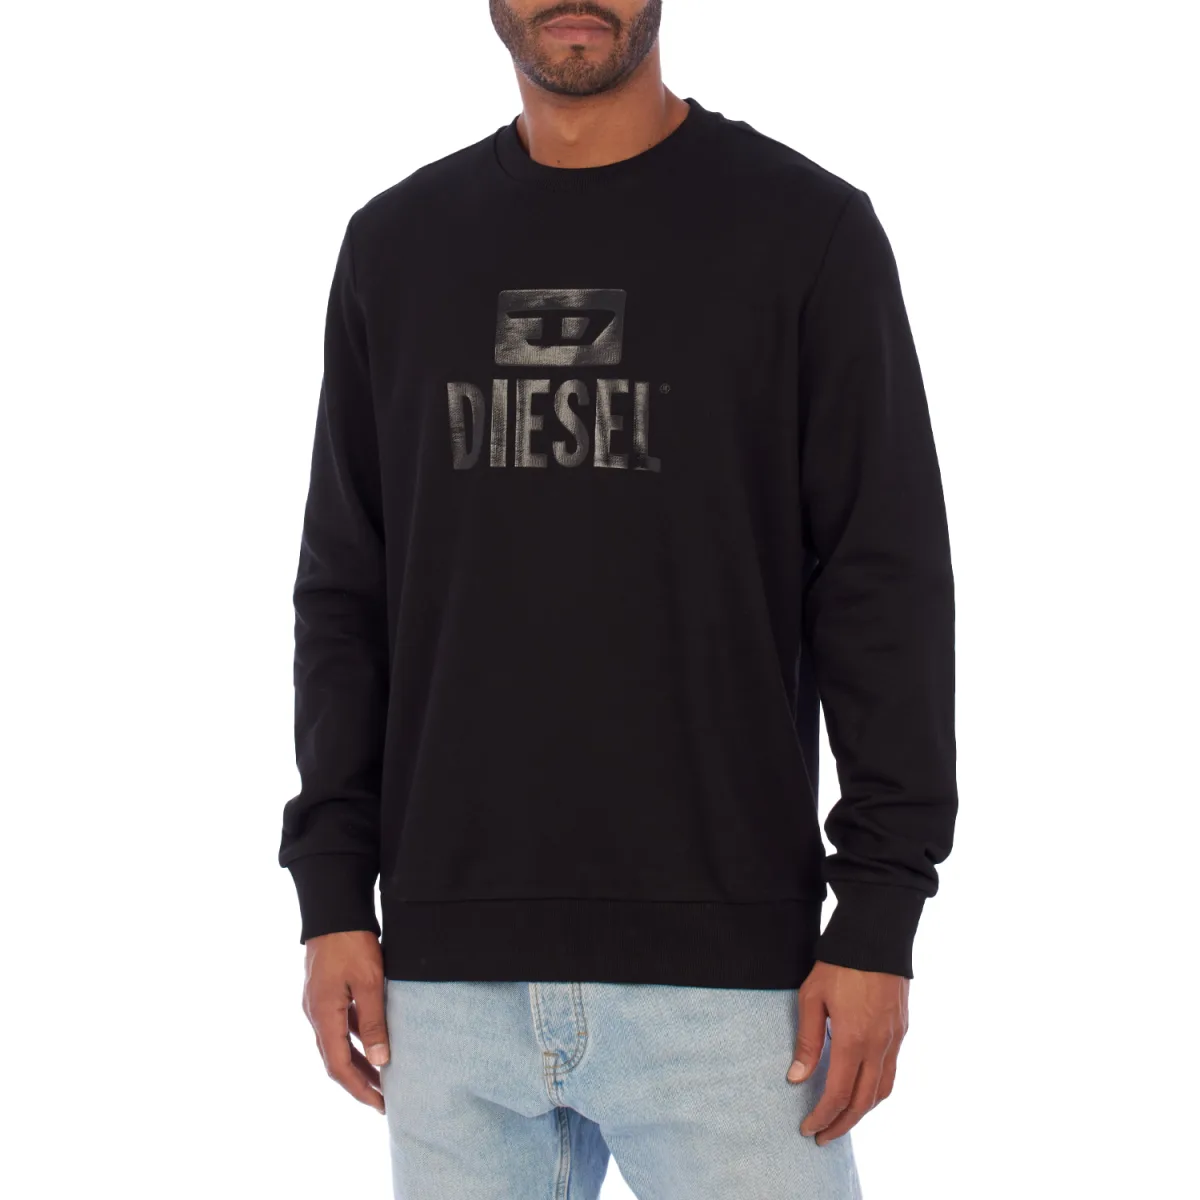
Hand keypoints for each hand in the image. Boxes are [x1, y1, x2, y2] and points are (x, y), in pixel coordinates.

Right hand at [302, 930, 389, 1113]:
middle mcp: (315, 1014)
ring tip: (382, 1077)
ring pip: (337, 1042)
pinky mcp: (325, 991)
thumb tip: (381, 1062)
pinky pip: (339, 1024)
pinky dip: (355, 1038)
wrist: (334, 910)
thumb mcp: (370, 983)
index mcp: (323, 1016)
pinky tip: (373, 1041)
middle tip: (384, 1100)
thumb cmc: (352, 944)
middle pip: (335, 1059)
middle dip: (359, 1082)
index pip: (338, 1066)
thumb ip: (374, 1023)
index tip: (380, 1105)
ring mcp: (318, 1003)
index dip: (359, 1089)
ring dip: (358, 1061)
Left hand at [787, 960, 908, 1144]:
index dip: (822, 1117)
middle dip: (842, 1124)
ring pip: (882, 1090)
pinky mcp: (902, 1030)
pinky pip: (891, 1071)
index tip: (807, 1128)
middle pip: (863, 1102)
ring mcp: (894, 1039)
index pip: (838, 1094)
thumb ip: (807, 1040)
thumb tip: (797, 1077)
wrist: (877, 936)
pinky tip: (862, 1087)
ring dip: (862, 1111)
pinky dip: (876, 1090)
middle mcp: (878, 1046)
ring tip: (842, 1118)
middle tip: (823, 1137)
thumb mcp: (811, 997)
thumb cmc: (838, 964)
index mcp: (853, 1041)